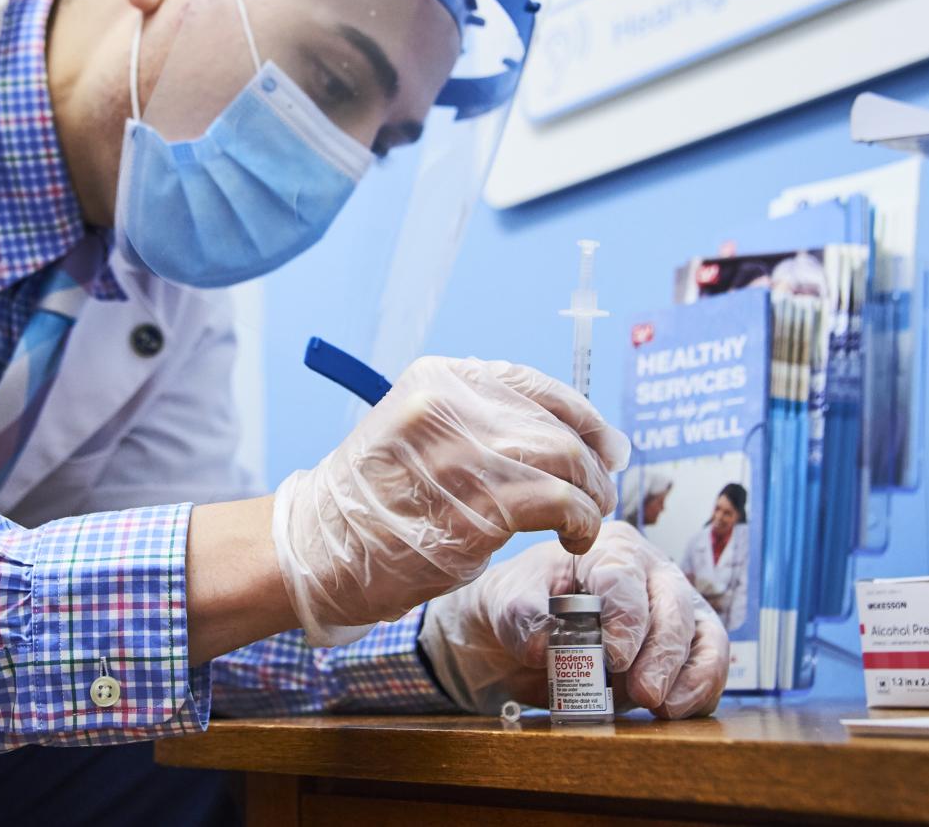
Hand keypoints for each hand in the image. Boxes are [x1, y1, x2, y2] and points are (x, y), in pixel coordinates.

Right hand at [271, 356, 628, 645]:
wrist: (322, 550)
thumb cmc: (377, 502)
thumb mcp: (418, 435)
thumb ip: (481, 425)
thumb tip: (570, 435)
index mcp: (439, 379)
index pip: (533, 384)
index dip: (583, 416)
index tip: (606, 444)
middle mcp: (451, 406)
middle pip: (555, 424)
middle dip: (593, 461)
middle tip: (603, 491)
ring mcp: (463, 455)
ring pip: (566, 460)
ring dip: (593, 492)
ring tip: (591, 516)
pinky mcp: (477, 508)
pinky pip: (560, 503)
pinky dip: (583, 520)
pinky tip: (576, 537)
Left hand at [418, 525, 728, 718]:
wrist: (526, 633)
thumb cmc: (521, 603)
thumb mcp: (507, 602)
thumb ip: (522, 617)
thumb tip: (541, 646)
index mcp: (607, 549)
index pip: (624, 577)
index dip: (624, 619)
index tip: (614, 658)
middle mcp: (650, 571)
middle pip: (672, 605)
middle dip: (661, 653)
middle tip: (643, 692)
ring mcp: (675, 606)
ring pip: (701, 633)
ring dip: (687, 674)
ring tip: (662, 707)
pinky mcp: (689, 643)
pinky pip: (710, 663)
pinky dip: (701, 689)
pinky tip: (676, 711)